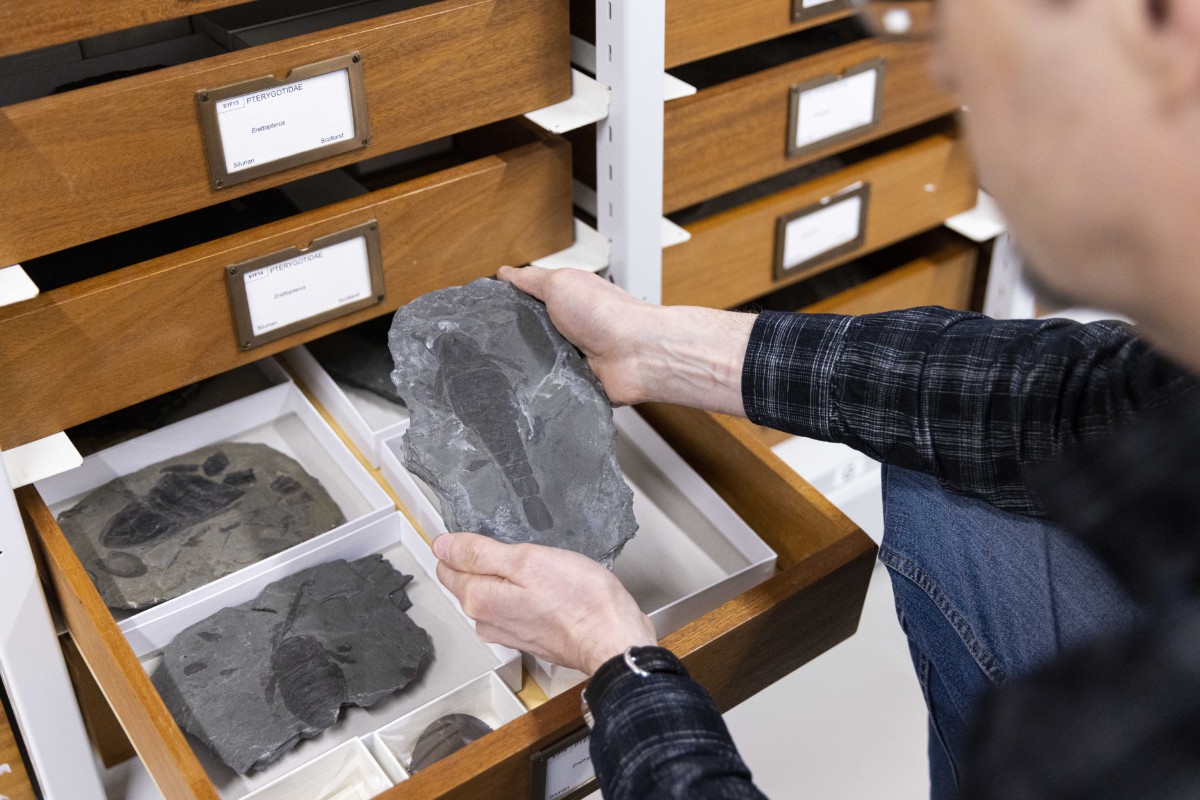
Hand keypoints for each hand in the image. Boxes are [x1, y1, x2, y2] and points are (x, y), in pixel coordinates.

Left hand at [433, 532, 655, 674]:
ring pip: (490, 594)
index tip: (484, 534)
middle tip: (513, 545)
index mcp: (479, 599)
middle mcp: (486, 620)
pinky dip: (519, 594)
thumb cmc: (578, 600)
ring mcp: (507, 632)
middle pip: (467, 582)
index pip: (447, 566)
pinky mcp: (528, 637)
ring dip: (501, 578)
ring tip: (529, 563)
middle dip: (480, 561)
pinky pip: (512, 608)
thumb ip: (479, 554)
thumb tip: (442, 546)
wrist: (612, 639)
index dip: (460, 545)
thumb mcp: (526, 561)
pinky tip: (541, 586)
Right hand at [498, 266, 755, 415]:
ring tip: (502, 368)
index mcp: (564, 300)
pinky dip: (540, 387)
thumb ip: (530, 280)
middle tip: (485, 344)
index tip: (477, 313)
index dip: (503, 306)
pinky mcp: (574, 384)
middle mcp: (566, 329)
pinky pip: (547, 387)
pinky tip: (527, 387)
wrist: (638, 355)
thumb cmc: (605, 312)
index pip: (524, 302)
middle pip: (524, 335)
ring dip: (523, 365)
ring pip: (532, 363)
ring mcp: (570, 358)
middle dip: (508, 339)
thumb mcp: (560, 282)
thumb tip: (503, 272)